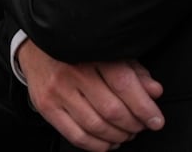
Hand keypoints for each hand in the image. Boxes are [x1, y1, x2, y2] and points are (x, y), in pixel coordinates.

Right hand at [18, 39, 163, 150]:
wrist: (35, 49)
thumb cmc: (77, 53)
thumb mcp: (109, 54)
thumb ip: (134, 72)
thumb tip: (154, 92)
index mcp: (90, 54)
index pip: (124, 85)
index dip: (145, 108)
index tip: (156, 120)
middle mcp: (71, 71)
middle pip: (112, 110)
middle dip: (133, 125)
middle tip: (140, 126)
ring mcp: (56, 90)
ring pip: (96, 126)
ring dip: (118, 136)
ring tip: (125, 133)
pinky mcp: (46, 106)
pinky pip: (76, 136)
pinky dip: (97, 145)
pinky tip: (107, 141)